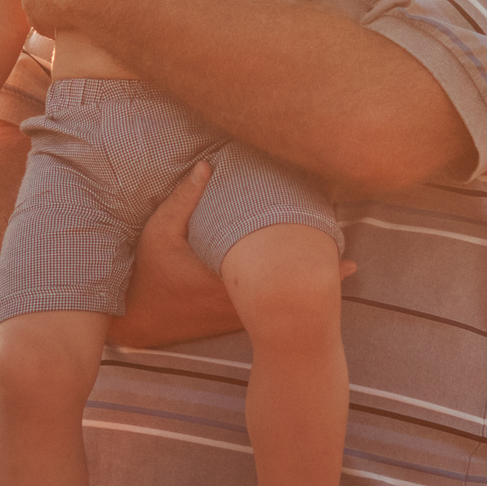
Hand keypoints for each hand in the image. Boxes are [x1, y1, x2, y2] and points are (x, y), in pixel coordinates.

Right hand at [112, 161, 357, 348]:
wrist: (136, 319)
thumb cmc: (148, 272)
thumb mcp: (159, 230)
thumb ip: (184, 199)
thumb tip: (207, 165)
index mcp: (226, 272)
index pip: (273, 265)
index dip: (305, 254)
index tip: (335, 243)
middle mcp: (237, 298)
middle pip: (284, 287)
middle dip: (315, 273)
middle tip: (350, 263)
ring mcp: (235, 313)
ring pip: (278, 304)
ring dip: (302, 286)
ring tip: (341, 274)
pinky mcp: (228, 319)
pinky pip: (265, 312)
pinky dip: (285, 301)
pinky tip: (304, 293)